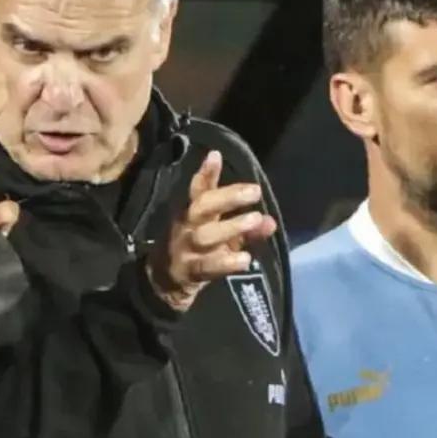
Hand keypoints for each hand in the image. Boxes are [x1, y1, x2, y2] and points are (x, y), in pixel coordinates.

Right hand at [147, 150, 276, 311]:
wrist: (166, 281)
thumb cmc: (199, 251)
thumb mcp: (221, 235)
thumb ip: (246, 228)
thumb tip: (270, 221)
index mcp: (193, 213)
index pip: (199, 190)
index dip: (206, 173)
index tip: (216, 155)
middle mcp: (187, 226)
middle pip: (202, 207)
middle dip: (228, 197)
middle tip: (255, 191)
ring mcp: (186, 249)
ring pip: (206, 236)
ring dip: (231, 227)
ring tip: (256, 219)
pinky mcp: (190, 271)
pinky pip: (208, 266)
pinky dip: (226, 263)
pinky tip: (245, 259)